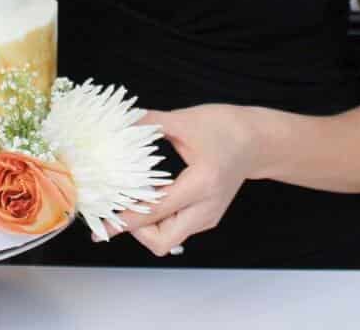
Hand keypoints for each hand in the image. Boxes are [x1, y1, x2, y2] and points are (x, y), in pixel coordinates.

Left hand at [107, 103, 259, 256]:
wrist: (256, 140)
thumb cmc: (225, 128)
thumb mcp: (184, 120)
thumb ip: (149, 122)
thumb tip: (120, 120)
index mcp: (201, 184)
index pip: (156, 212)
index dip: (125, 220)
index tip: (103, 225)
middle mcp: (206, 208)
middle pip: (162, 241)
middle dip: (135, 230)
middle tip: (116, 207)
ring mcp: (207, 216)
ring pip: (169, 238)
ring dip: (145, 225)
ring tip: (127, 200)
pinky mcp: (206, 216)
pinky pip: (176, 228)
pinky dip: (157, 220)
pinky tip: (146, 197)